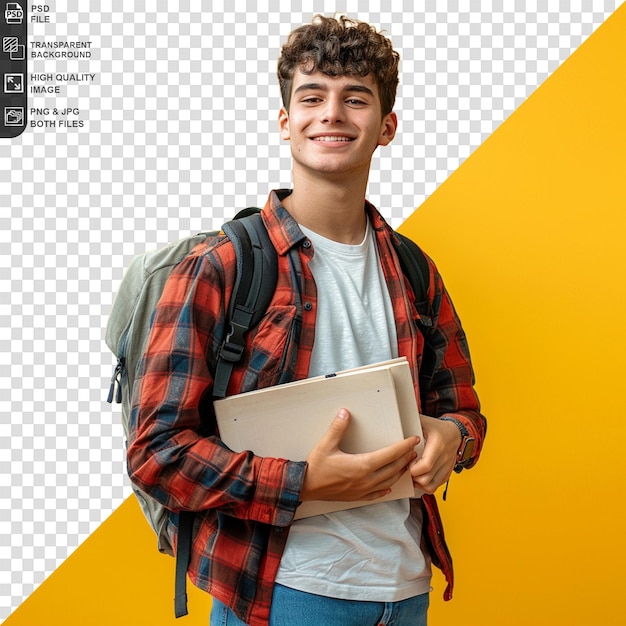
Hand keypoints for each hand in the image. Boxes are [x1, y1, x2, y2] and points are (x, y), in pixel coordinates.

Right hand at [301, 408, 419, 501]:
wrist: (306, 486)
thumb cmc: (316, 466)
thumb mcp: (326, 444)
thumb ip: (337, 428)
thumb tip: (345, 413)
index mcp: (362, 465)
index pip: (390, 454)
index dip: (404, 446)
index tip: (413, 440)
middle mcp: (366, 479)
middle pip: (393, 468)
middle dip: (405, 458)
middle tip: (414, 450)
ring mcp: (363, 489)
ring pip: (388, 481)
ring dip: (399, 472)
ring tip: (406, 464)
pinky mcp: (358, 496)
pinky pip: (377, 493)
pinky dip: (386, 487)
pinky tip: (389, 485)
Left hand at [410, 415, 461, 493]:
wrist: (454, 433)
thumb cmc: (436, 427)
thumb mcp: (424, 421)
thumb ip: (410, 422)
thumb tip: (396, 422)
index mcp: (437, 444)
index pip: (426, 465)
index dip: (413, 468)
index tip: (408, 462)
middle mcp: (444, 458)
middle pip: (426, 479)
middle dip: (413, 476)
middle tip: (408, 468)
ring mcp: (447, 467)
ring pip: (431, 486)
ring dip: (419, 483)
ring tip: (413, 473)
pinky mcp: (447, 473)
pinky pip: (436, 486)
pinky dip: (426, 485)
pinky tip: (420, 477)